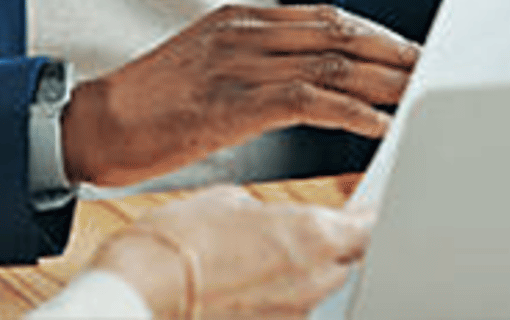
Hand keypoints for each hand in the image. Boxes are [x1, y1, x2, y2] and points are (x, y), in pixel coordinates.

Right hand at [62, 5, 419, 187]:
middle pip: (339, 32)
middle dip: (393, 52)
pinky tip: (377, 124)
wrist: (94, 125)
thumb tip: (300, 82)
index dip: (375, 34)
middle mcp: (242, 33)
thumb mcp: (203, 68)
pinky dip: (352, 111)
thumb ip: (250, 63)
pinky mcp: (234, 102)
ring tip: (420, 95)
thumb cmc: (146, 107)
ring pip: (333, 62)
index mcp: (236, 21)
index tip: (408, 52)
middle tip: (432, 70)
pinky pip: (310, 99)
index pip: (324, 17)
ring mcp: (238, 64)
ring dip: (385, 81)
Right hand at [87, 186, 370, 319]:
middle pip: (348, 261)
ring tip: (258, 260)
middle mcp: (314, 280)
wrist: (141, 293)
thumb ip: (260, 209)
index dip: (365, 214)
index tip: (360, 206)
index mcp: (312, 235)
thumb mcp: (222, 201)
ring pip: (317, 290)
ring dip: (301, 274)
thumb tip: (263, 218)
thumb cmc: (174, 243)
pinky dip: (275, 297)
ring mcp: (295, 315)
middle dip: (333, 245)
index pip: (368, 225)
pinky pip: (288, 311)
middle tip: (300, 230)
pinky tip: (241, 285)